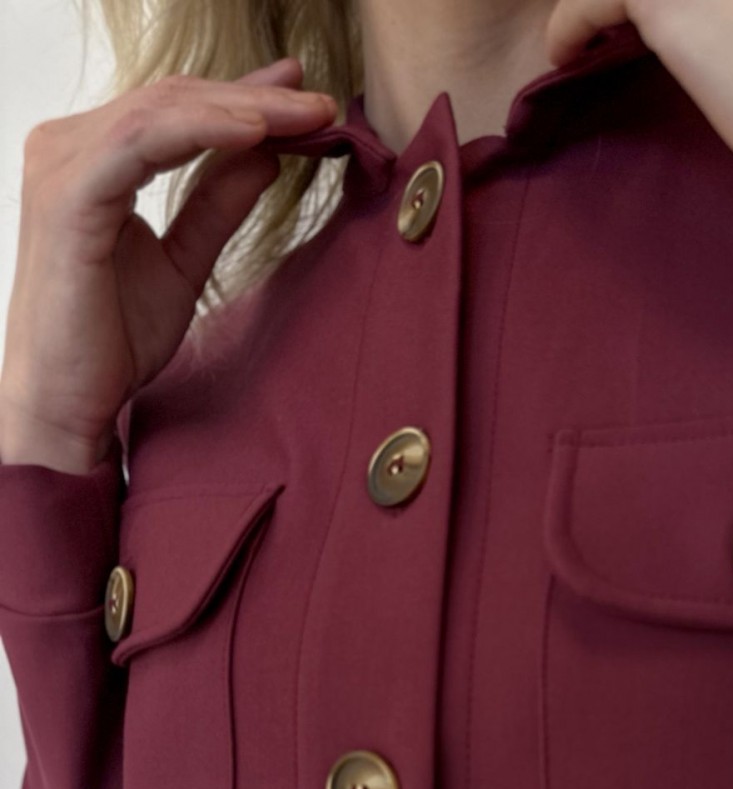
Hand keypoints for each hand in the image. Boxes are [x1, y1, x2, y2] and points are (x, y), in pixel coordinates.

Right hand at [0, 57, 336, 473]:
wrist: (67, 402)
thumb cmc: (111, 341)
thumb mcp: (183, 262)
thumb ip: (216, 205)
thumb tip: (266, 154)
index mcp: (91, 159)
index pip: (176, 110)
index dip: (246, 98)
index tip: (309, 101)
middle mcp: (67, 148)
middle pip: (174, 100)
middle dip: (256, 97)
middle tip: (323, 102)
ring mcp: (63, 167)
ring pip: (164, 111)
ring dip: (243, 109)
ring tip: (306, 115)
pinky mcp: (69, 198)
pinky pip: (142, 144)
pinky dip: (202, 131)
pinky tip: (256, 133)